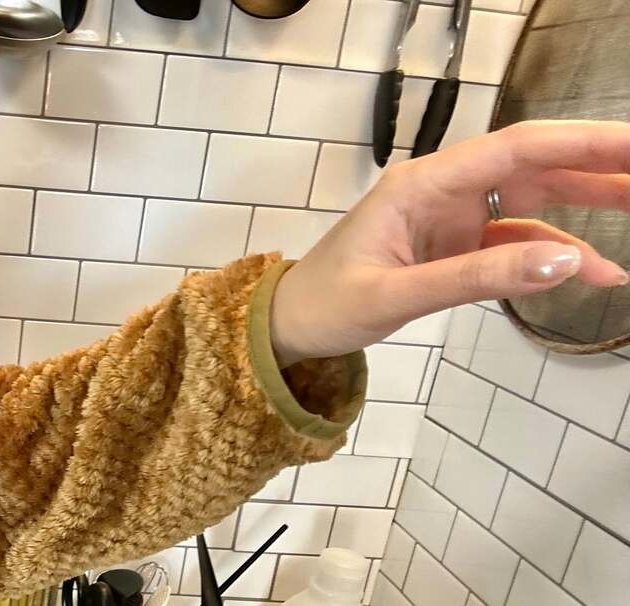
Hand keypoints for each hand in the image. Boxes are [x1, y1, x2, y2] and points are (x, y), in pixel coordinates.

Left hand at [271, 120, 629, 366]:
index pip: (515, 150)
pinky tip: (597, 271)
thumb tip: (562, 262)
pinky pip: (517, 241)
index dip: (581, 143)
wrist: (291, 323)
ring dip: (588, 202)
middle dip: (598, 166)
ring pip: (532, 199)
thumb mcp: (397, 295)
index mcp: (421, 185)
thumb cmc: (328, 303)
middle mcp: (441, 190)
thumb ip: (476, 278)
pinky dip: (556, 254)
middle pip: (533, 165)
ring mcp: (451, 216)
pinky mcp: (455, 244)